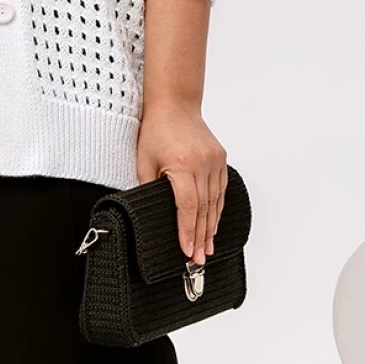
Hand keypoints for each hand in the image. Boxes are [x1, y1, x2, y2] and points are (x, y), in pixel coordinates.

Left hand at [135, 102, 227, 263]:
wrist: (175, 104)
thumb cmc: (156, 130)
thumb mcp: (144, 161)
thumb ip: (148, 189)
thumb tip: (151, 214)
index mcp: (182, 164)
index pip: (186, 207)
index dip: (187, 232)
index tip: (187, 251)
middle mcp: (202, 163)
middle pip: (203, 209)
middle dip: (201, 237)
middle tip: (198, 259)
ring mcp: (215, 161)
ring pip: (215, 202)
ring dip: (211, 227)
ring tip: (207, 248)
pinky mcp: (220, 159)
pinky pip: (220, 190)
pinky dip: (216, 209)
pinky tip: (213, 224)